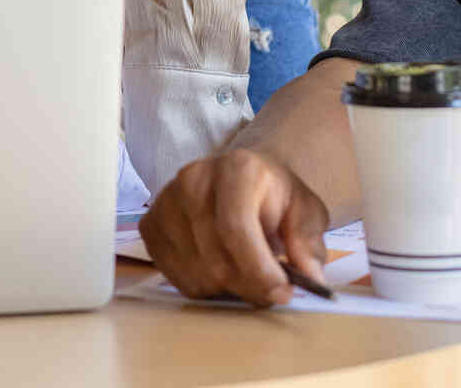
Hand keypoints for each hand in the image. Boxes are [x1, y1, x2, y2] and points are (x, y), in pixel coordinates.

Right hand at [139, 147, 328, 306]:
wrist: (243, 179)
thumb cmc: (274, 198)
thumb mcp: (306, 212)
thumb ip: (308, 242)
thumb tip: (309, 278)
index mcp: (236, 168)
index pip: (235, 227)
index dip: (258, 269)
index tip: (282, 292)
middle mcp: (193, 179)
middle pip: (216, 258)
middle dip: (249, 286)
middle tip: (271, 291)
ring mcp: (166, 202)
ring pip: (197, 274)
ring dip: (228, 288)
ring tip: (245, 271)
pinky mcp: (150, 226)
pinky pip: (177, 279)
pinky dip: (204, 287)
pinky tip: (220, 268)